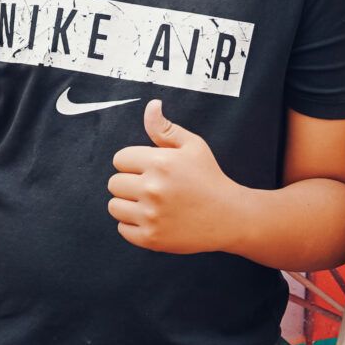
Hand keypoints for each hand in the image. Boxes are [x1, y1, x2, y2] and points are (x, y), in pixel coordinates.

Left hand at [108, 100, 237, 253]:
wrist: (229, 217)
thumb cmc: (210, 178)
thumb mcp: (193, 146)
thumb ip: (165, 128)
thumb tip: (151, 105)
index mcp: (160, 162)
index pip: (119, 159)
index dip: (133, 163)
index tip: (149, 170)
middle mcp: (152, 188)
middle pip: (114, 183)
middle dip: (129, 183)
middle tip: (151, 188)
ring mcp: (151, 215)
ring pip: (114, 206)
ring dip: (127, 204)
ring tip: (149, 204)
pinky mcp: (151, 238)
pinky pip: (122, 229)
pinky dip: (133, 225)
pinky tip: (152, 219)